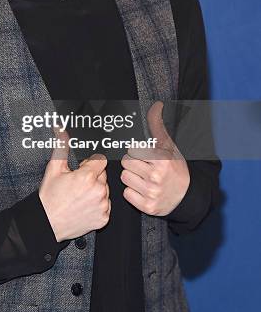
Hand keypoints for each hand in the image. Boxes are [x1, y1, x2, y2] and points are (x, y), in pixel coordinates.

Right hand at [39, 127, 110, 240]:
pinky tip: (84, 205)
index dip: (89, 165)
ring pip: (105, 190)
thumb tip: (61, 130)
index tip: (80, 170)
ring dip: (96, 191)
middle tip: (77, 184)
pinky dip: (97, 205)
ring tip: (79, 196)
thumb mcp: (54, 169)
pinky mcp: (103, 219)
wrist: (47, 223)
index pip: (100, 161)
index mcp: (87, 177)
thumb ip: (62, 146)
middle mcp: (98, 191)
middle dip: (92, 177)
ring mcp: (102, 206)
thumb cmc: (50, 197)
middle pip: (103, 175)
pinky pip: (106, 206)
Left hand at [120, 101, 189, 215]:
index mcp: (162, 160)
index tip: (145, 155)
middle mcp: (156, 178)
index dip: (137, 151)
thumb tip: (156, 105)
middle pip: (126, 163)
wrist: (187, 196)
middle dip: (132, 163)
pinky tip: (142, 189)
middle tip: (144, 166)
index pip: (132, 149)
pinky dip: (132, 192)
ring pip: (124, 178)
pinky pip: (127, 194)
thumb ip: (158, 126)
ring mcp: (152, 194)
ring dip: (131, 177)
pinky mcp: (147, 207)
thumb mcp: (169, 146)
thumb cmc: (175, 167)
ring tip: (143, 177)